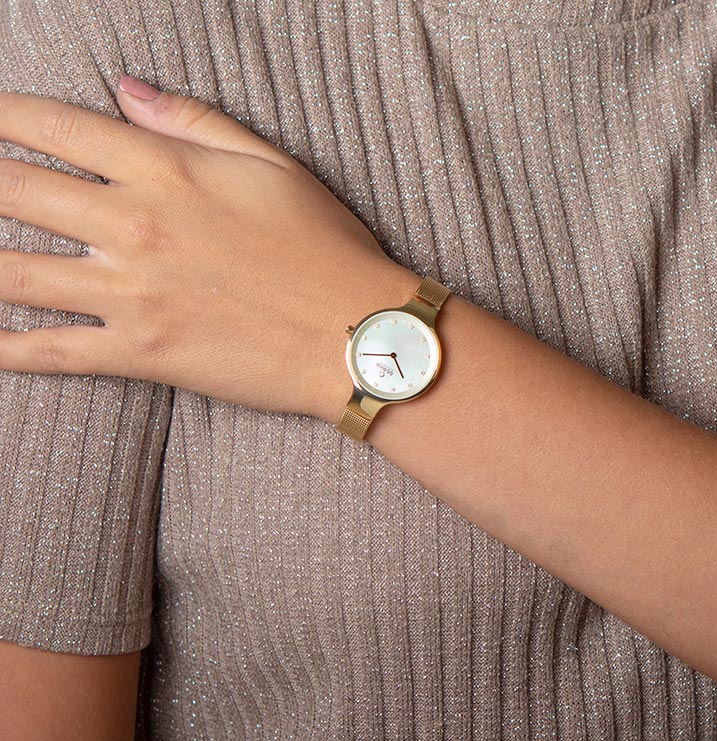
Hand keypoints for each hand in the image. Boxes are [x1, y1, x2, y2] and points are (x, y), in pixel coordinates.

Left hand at [0, 75, 413, 419]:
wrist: (358, 334)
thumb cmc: (326, 247)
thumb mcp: (271, 164)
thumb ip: (193, 121)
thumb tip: (125, 86)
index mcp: (166, 170)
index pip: (51, 126)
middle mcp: (135, 225)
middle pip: (12, 190)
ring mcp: (132, 294)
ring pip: (12, 274)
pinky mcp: (142, 354)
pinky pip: (52, 353)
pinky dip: (3, 349)